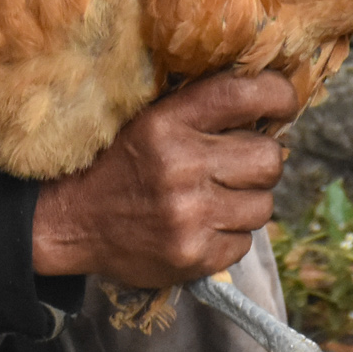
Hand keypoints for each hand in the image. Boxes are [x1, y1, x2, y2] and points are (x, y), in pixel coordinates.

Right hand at [31, 71, 295, 285]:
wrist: (70, 222)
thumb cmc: (118, 164)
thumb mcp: (148, 120)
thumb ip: (201, 107)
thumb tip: (271, 99)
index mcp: (168, 122)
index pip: (246, 95)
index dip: (279, 95)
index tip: (282, 103)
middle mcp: (180, 166)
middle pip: (269, 158)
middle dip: (262, 159)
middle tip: (238, 163)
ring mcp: (189, 216)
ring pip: (263, 206)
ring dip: (247, 201)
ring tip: (215, 198)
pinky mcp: (193, 256)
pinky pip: (244, 243)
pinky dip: (230, 235)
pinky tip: (202, 225)